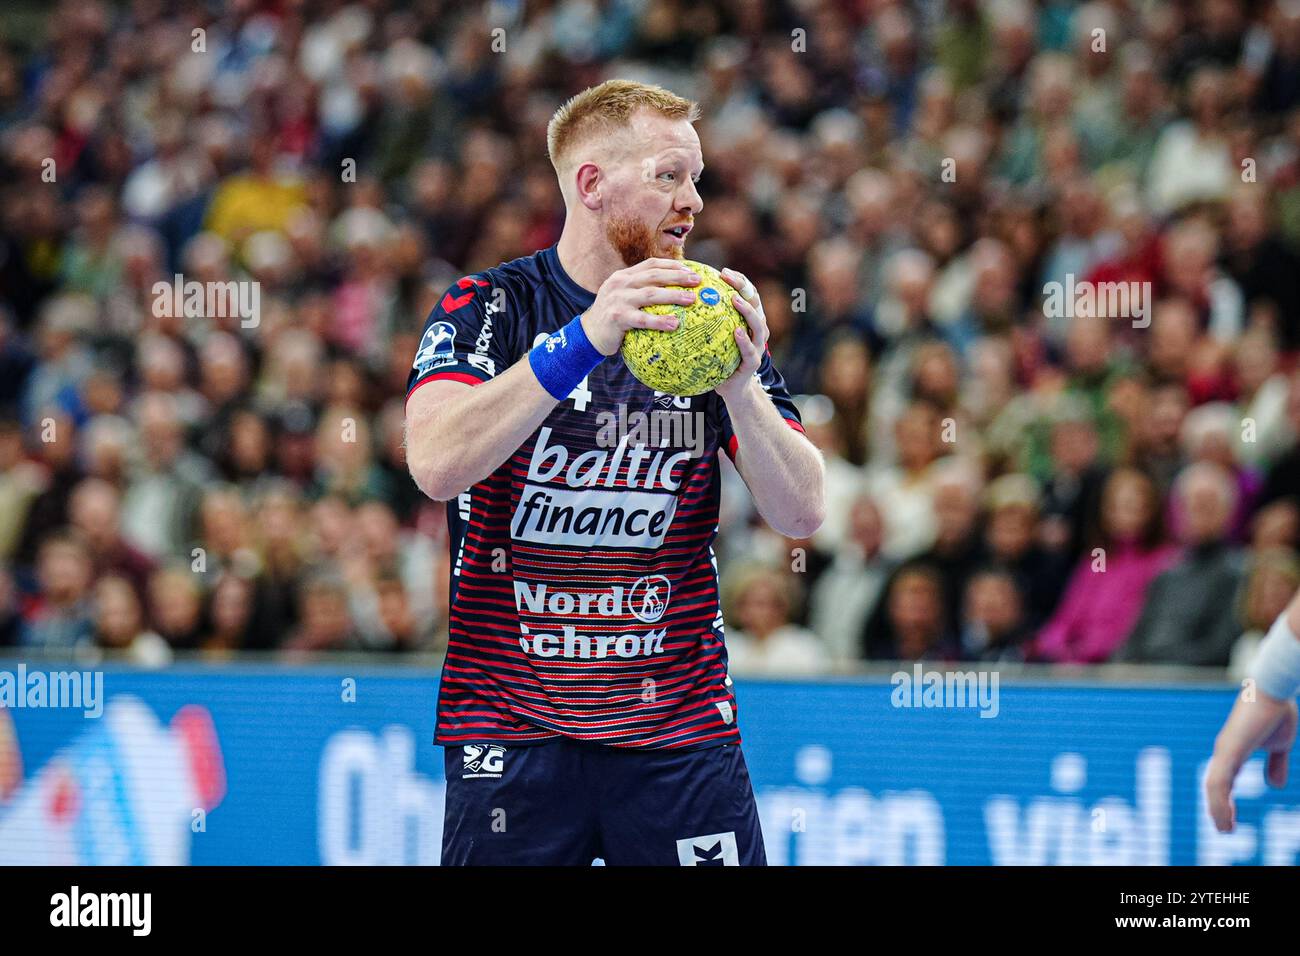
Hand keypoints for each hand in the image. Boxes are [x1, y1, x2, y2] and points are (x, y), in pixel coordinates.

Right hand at [580, 258, 699, 355]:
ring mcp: (618, 299)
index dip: (672, 265)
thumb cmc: (613, 318)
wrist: (588, 334)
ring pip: (650, 294)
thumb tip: (674, 293)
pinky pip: (642, 319)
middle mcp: (620, 284)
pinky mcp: (617, 317)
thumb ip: (642, 293)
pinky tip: (674, 324)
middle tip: (697, 281)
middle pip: (654, 276)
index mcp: (624, 276)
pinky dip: (659, 321)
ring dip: (673, 295)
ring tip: (692, 299)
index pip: (651, 264)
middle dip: (677, 276)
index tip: (691, 270)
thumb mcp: (624, 299)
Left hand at [715, 267, 768, 401]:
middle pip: (755, 302)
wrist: (732, 389)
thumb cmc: (718, 359)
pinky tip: (736, 332)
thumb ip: (704, 321)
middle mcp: (757, 329)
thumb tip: (679, 302)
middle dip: (744, 287)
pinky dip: (744, 340)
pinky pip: (750, 350)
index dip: (739, 280)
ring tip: (735, 300)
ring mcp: (758, 346)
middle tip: (728, 278)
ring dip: (747, 310)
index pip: (746, 294)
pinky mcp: (754, 362)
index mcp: (748, 320)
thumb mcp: (711, 337)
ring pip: (758, 324)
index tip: (723, 272)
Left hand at [1205, 690, 1297, 831]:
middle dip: (1218, 809)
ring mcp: (1224, 751)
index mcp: (1233, 751)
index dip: (1224, 801)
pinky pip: (1219, 781)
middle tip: (1225, 830)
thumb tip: (1275, 786)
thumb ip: (1276, 763)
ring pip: (1214, 788)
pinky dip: (1220, 801)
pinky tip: (1225, 816)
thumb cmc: (1276, 711)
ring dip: (1218, 810)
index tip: (1229, 820)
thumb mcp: (1280, 744)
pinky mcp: (1229, 750)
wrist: (1275, 689)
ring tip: (1225, 829)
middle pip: (1214, 786)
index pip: (1222, 780)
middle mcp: (1224, 752)